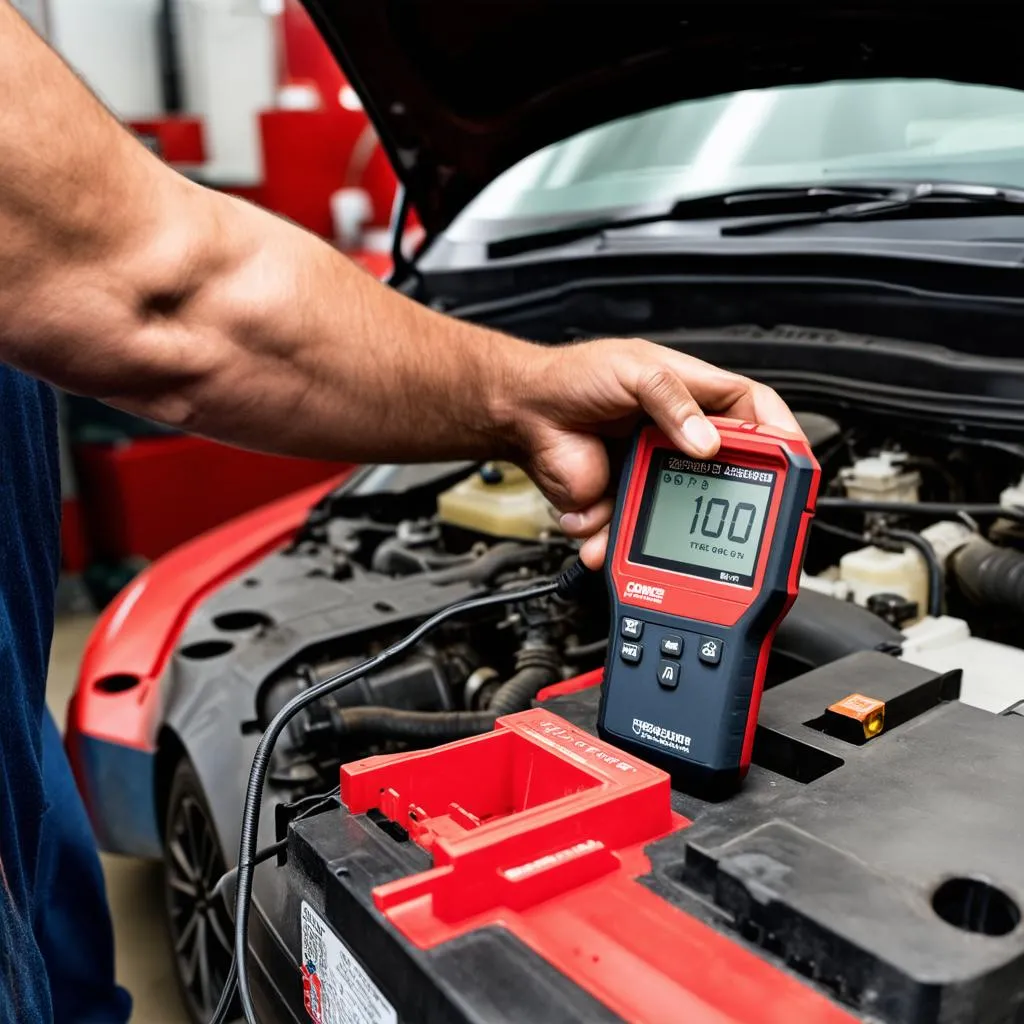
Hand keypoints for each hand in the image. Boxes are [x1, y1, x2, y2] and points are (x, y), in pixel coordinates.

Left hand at [509, 338, 801, 566]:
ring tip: (628, 520)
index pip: (754, 416)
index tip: (795, 462)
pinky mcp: (622, 504)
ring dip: (659, 527)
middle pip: (726, 475)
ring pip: (678, 515)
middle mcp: (678, 440)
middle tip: (725, 513)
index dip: (780, 438)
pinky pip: (632, 533)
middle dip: (726, 500)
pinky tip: (596, 526)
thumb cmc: (574, 377)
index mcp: (693, 399)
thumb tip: (707, 440)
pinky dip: (614, 538)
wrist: (522, 412)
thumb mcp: (634, 370)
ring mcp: (652, 475)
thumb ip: (672, 400)